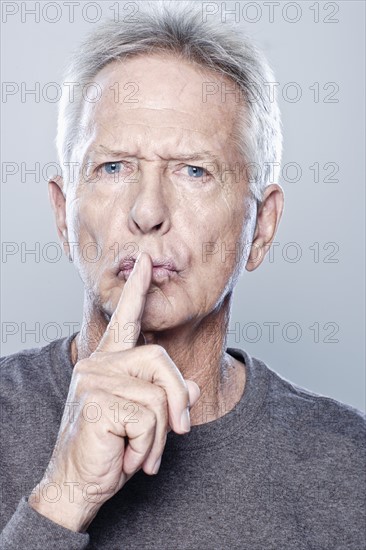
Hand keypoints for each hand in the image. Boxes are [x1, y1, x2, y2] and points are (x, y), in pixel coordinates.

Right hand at [29, 252, 200, 531]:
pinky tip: (127, 458)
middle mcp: (98, 364)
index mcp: (108, 363)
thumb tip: (194, 388)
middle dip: (178, 400)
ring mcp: (95, 380)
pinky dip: (148, 447)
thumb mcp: (145, 422)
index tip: (144, 263)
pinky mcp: (98, 402)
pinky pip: (149, 419)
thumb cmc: (110, 450)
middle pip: (161, 360)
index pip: (124, 319)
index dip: (136, 291)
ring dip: (160, 435)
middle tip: (177, 432)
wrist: (76, 485)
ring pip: (160, 396)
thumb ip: (167, 399)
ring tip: (141, 453)